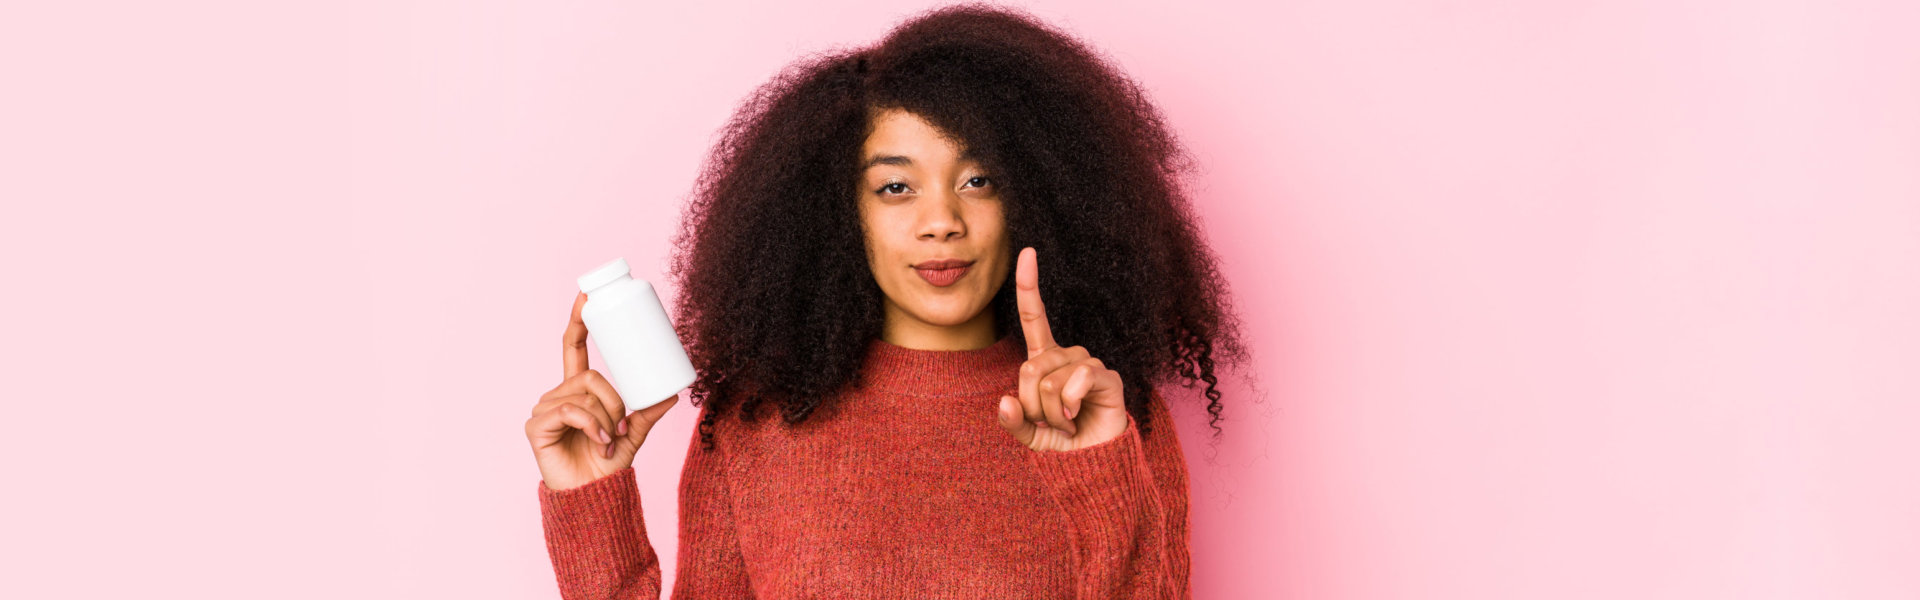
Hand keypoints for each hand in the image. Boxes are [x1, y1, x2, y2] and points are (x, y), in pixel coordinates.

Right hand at [526, 292, 679, 490]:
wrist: (593, 495)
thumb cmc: (607, 465)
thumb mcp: (633, 433)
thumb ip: (648, 413)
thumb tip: (673, 393)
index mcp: (577, 391)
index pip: (573, 347)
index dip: (578, 321)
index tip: (586, 296)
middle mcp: (557, 395)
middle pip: (590, 376)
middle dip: (614, 400)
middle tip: (622, 425)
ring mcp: (544, 409)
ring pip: (584, 394)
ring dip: (605, 417)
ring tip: (609, 438)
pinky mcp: (536, 426)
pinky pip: (570, 411)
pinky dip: (591, 425)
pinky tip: (598, 441)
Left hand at [996, 247, 1128, 451]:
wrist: (1095, 463)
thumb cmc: (1062, 442)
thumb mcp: (1028, 434)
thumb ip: (1012, 420)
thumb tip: (1005, 402)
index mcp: (1045, 359)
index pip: (1034, 316)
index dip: (1029, 285)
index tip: (1028, 252)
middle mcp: (1066, 356)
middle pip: (1029, 368)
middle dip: (1030, 404)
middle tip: (1047, 422)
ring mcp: (1087, 364)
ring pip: (1049, 381)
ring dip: (1049, 413)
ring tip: (1065, 423)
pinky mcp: (1106, 377)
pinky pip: (1075, 381)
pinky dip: (1067, 406)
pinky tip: (1075, 418)